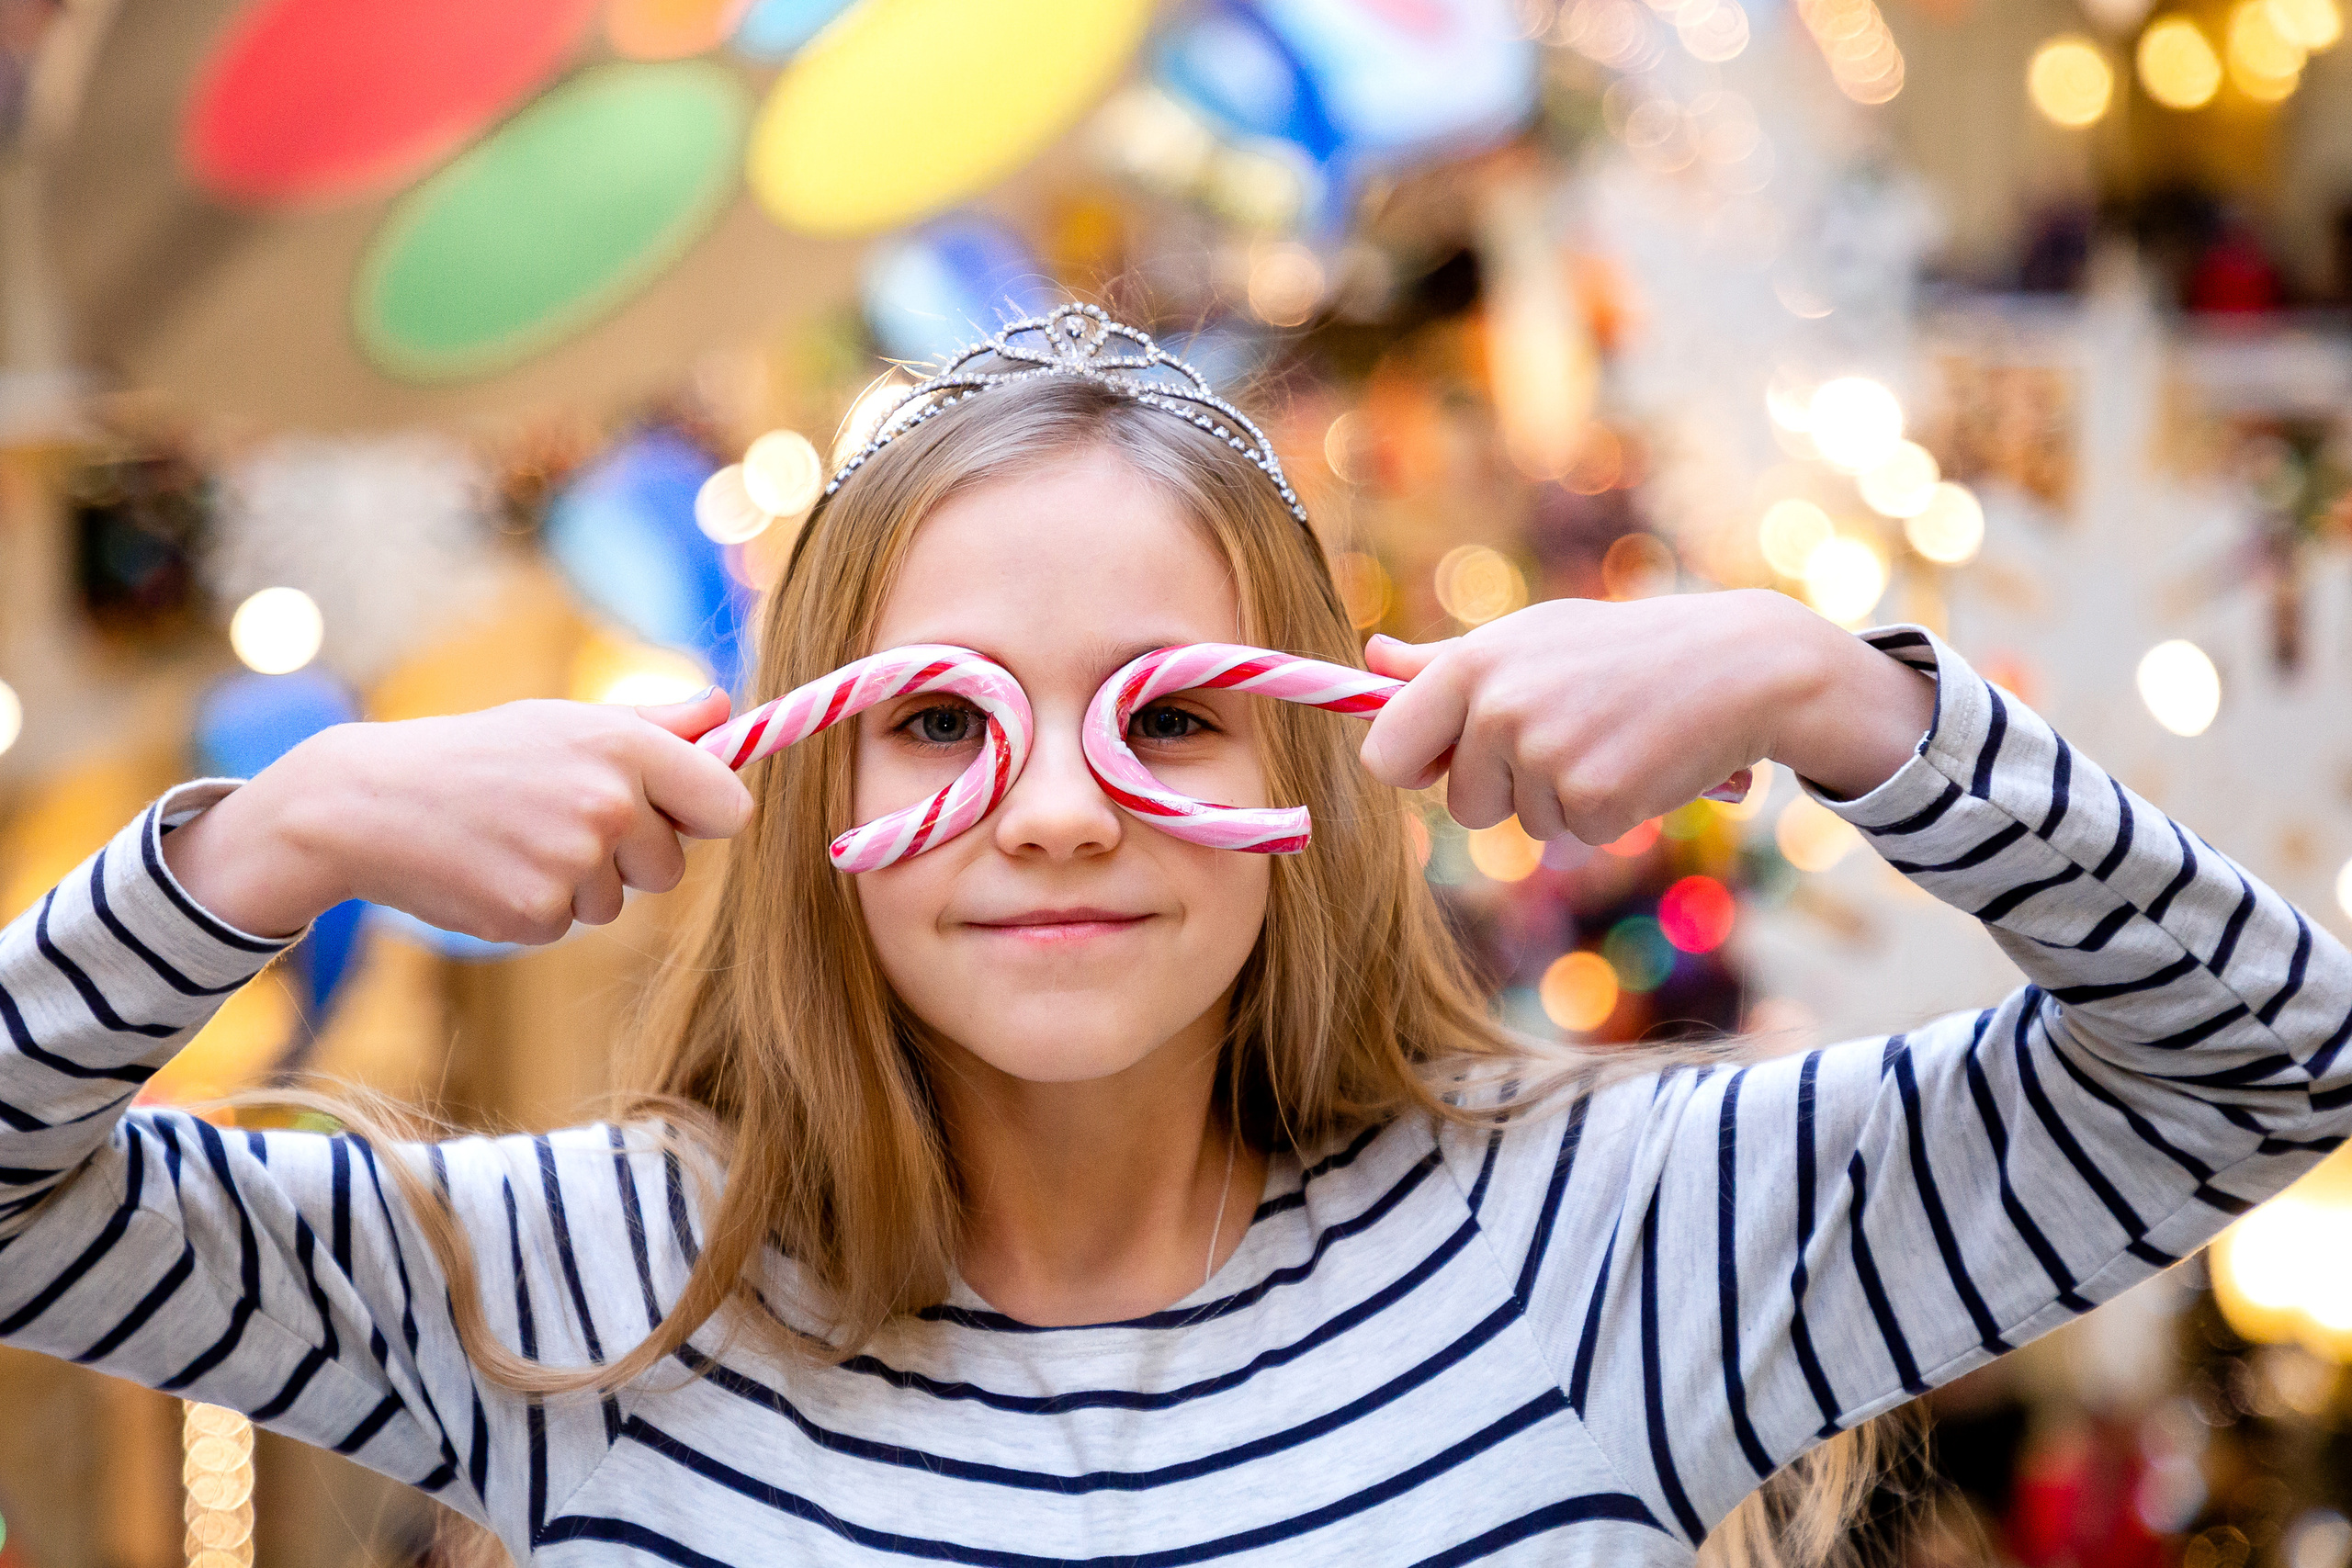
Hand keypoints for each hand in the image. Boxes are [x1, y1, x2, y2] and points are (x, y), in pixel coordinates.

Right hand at [161, 689, 753, 942]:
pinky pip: (567, 925)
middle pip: (673, 867)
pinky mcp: (536, 913)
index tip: (681, 815)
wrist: (370, 801)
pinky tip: (494, 869)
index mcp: (625, 747)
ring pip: (618, 901)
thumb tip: (728, 713)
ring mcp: (573, 862)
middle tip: (561, 818)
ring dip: (580, 883)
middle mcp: (608, 803)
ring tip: (517, 839)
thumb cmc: (482, 755)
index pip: (729, 808)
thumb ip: (656, 724)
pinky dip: (537, 908)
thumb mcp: (567, 722)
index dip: (706, 817)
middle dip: (632, 856)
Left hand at [1358, 590, 1935, 843]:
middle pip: (1461, 804)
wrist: (1738, 665)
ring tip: (1611, 738)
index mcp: (1473, 665)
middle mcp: (1500, 708)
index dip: (1418, 768)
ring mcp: (1546, 756)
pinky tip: (1641, 763)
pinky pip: (1577, 835)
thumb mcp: (1531, 639)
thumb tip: (1370, 660)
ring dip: (1565, 798)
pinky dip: (1610, 813)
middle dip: (1507, 789)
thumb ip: (1444, 664)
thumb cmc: (1621, 650)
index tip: (1448, 761)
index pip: (1387, 752)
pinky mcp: (1594, 800)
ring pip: (1523, 823)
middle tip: (1567, 735)